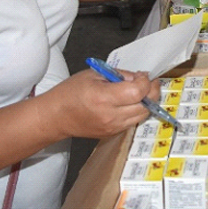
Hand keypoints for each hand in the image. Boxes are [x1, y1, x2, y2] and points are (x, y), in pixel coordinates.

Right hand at [41, 69, 159, 138]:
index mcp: (103, 97)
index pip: (138, 91)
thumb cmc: (70, 92)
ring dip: (147, 102)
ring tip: (141, 91)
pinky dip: (137, 111)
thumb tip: (139, 77)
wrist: (56, 117)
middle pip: (145, 106)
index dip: (145, 81)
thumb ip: (119, 75)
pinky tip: (130, 102)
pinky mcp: (113, 134)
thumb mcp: (93, 74)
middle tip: (149, 82)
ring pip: (143, 115)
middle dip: (152, 91)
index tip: (143, 75)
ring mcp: (113, 127)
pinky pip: (133, 122)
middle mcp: (110, 115)